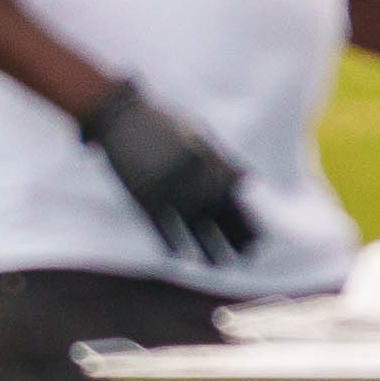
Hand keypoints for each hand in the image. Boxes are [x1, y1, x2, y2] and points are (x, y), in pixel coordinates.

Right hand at [68, 82, 261, 264]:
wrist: (122, 114)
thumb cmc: (164, 124)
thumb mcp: (200, 135)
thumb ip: (223, 159)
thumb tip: (248, 181)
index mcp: (209, 163)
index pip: (235, 201)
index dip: (247, 223)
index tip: (257, 242)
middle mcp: (193, 178)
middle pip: (219, 216)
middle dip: (234, 239)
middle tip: (246, 257)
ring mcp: (168, 188)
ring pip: (193, 227)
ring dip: (208, 249)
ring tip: (219, 265)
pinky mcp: (143, 194)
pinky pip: (160, 225)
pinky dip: (171, 242)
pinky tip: (180, 256)